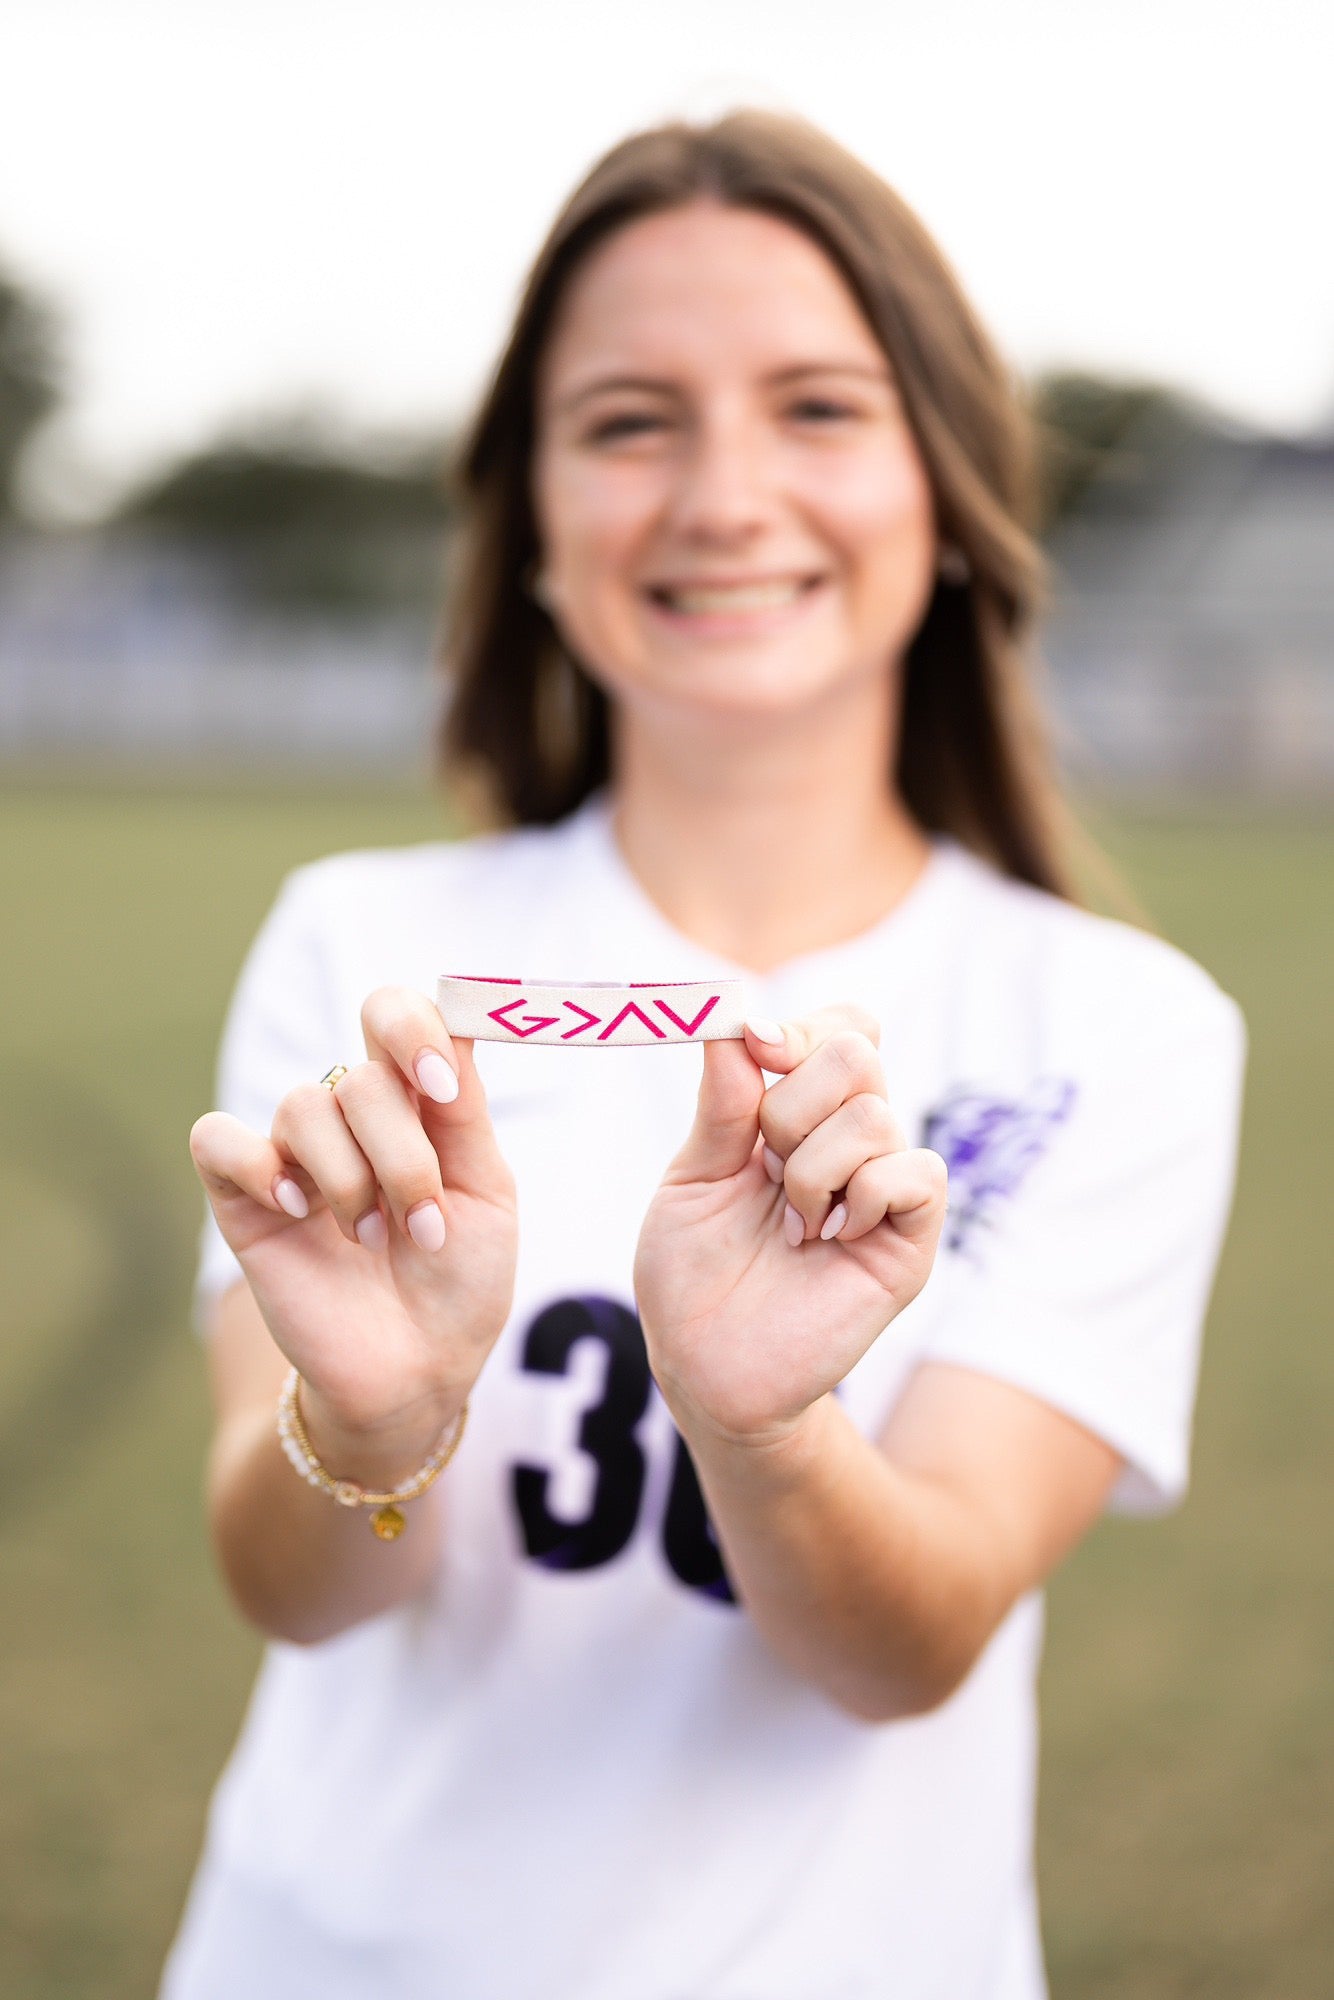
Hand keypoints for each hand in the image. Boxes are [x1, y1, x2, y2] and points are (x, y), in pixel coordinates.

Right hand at [189, 987, 517, 1443]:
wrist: (417, 1371)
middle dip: (404, 1158)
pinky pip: (219, 1140)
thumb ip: (466, 1110)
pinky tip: (297, 1210)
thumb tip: (461, 1016)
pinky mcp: (243, 1199)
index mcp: (413, 1103)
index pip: (396, 1014)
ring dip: (353, 1182)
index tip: (443, 1090)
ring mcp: (295, 1155)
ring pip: (305, 1106)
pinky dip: (259, 1167)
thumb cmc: (459, 1281)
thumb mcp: (487, 1194)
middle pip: (361, 1076)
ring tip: (373, 1242)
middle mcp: (351, 1116)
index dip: (414, 1032)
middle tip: (424, 1226)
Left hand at [634, 1006, 946, 1446]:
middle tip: (764, 1166)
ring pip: (872, 1115)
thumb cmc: (694, 1274)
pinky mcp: (912, 1238)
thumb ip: (720, 1104)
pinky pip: (915, 1175)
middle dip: (791, 1101)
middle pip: (857, 1050)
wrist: (705, 1368)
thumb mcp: (693, 1177)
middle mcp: (850, 1139)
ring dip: (809, 1170)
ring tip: (790, 1226)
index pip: (837, 1028)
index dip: (798, 1028)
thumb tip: (735, 1020)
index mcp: (799, 1113)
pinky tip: (830, 1239)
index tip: (754, 1048)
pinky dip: (863, 1196)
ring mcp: (885, 1186)